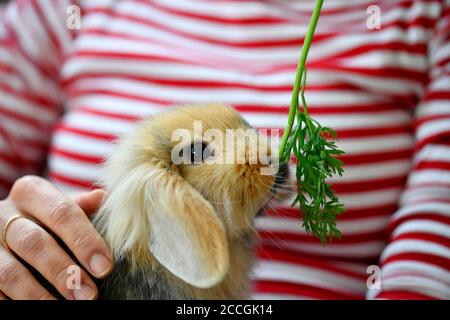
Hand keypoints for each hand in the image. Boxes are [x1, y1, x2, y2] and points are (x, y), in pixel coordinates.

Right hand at [0, 176, 113, 299]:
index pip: (62, 212)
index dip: (85, 241)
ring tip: (65, 307)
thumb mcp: (61, 204)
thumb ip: (80, 205)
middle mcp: (4, 214)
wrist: (8, 225)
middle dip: (64, 272)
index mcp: (31, 193)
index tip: (105, 267)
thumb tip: (102, 197)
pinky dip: (15, 302)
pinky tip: (39, 309)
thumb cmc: (46, 215)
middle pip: (35, 243)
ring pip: (10, 272)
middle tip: (89, 294)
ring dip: (39, 294)